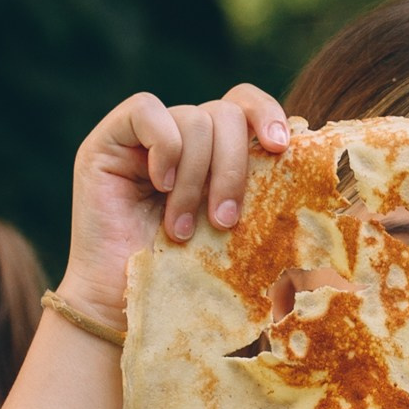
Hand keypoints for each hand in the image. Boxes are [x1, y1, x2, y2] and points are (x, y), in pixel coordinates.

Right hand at [55, 84, 290, 326]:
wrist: (123, 307)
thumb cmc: (183, 279)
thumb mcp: (233, 230)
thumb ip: (257, 189)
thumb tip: (300, 156)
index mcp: (211, 152)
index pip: (243, 102)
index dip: (265, 113)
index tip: (279, 149)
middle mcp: (178, 137)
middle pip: (224, 113)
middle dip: (231, 168)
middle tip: (224, 221)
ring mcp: (141, 138)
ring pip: (192, 119)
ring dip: (194, 180)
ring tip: (182, 229)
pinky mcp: (107, 141)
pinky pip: (146, 111)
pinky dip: (164, 148)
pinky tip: (159, 186)